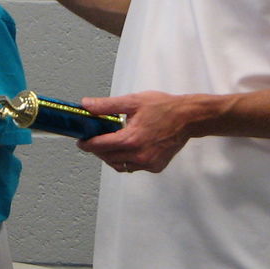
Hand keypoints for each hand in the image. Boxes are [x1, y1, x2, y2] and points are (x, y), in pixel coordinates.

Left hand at [76, 91, 195, 173]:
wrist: (188, 118)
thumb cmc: (164, 108)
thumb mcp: (133, 101)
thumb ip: (107, 105)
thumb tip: (87, 105)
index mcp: (132, 139)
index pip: (101, 146)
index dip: (87, 144)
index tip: (81, 142)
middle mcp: (139, 155)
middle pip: (108, 157)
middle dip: (98, 149)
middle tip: (95, 140)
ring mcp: (148, 163)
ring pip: (119, 165)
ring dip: (111, 156)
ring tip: (111, 144)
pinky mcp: (155, 167)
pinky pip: (133, 167)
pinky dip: (127, 160)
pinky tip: (129, 148)